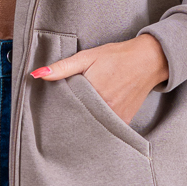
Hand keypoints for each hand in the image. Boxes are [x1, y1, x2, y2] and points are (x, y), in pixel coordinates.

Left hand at [31, 34, 167, 124]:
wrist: (149, 60)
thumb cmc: (116, 56)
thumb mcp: (88, 57)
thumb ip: (63, 67)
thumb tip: (37, 75)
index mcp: (92, 92)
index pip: (67, 107)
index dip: (58, 109)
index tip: (51, 111)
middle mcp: (105, 108)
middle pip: (79, 119)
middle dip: (70, 118)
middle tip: (60, 119)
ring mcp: (116, 117)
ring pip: (92, 126)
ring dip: (84, 123)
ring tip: (78, 117)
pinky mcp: (125, 122)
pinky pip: (107, 129)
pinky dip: (99, 125)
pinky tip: (93, 120)